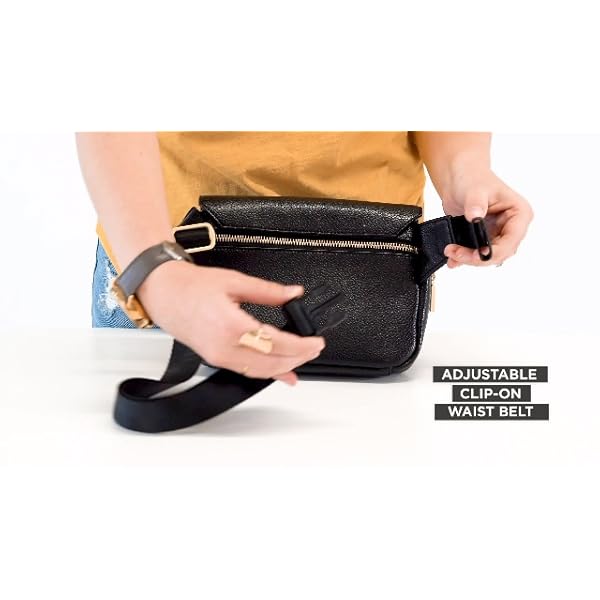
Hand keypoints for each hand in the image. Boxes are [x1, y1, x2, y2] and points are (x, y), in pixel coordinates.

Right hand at [137, 260, 325, 385]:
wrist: (164, 293)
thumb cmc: (192, 286)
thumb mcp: (234, 281)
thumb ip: (268, 291)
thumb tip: (293, 293)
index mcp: (230, 325)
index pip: (275, 343)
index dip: (300, 346)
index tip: (316, 342)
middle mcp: (224, 347)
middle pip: (271, 362)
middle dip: (298, 358)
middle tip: (315, 348)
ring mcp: (219, 357)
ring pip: (260, 372)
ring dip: (285, 367)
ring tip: (303, 357)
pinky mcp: (216, 359)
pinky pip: (248, 371)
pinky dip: (269, 373)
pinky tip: (283, 373)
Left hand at [440, 168, 533, 267]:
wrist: (459, 180)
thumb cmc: (473, 179)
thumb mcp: (475, 190)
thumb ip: (475, 204)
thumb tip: (475, 217)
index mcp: (519, 214)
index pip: (511, 241)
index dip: (494, 252)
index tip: (476, 254)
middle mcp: (512, 227)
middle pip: (500, 253)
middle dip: (477, 257)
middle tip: (455, 253)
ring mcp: (499, 235)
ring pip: (488, 257)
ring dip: (468, 259)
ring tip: (450, 252)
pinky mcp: (485, 240)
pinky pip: (477, 254)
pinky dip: (464, 259)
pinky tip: (452, 259)